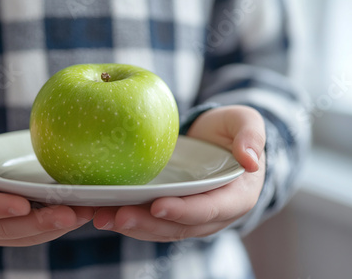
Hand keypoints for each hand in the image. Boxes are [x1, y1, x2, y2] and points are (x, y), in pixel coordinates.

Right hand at [0, 106, 93, 245]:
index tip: (22, 205)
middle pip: (6, 229)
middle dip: (39, 224)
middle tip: (69, 214)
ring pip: (25, 235)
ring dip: (55, 227)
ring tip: (85, 213)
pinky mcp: (11, 222)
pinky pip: (34, 230)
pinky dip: (57, 224)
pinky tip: (81, 212)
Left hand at [92, 105, 265, 240]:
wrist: (216, 140)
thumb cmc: (231, 131)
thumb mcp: (246, 122)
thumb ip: (251, 136)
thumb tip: (251, 160)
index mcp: (237, 197)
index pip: (210, 209)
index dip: (184, 210)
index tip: (158, 205)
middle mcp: (212, 214)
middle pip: (179, 226)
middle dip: (147, 223)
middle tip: (118, 216)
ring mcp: (188, 216)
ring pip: (159, 229)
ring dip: (130, 226)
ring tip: (100, 217)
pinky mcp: (169, 211)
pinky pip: (148, 221)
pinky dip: (125, 218)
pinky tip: (100, 211)